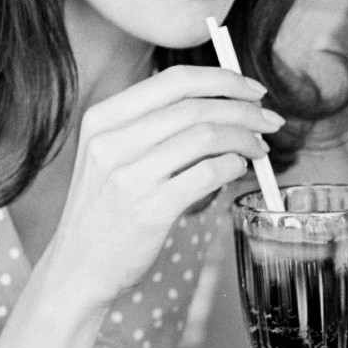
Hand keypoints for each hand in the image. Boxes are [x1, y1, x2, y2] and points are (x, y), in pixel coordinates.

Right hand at [41, 65, 275, 309]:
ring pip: (207, 137)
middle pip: (196, 106)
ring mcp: (128, 177)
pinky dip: (233, 167)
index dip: (223, 79)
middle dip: (245, 110)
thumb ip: (155, 124)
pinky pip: (207, 174)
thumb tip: (225, 102)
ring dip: (245, 140)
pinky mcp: (148, 211)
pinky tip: (238, 170)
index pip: (175, 80)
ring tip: (259, 150)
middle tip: (270, 121)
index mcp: (103, 118)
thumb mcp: (111, 154)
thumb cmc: (106, 208)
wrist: (78, 268)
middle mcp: (111, 142)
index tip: (253, 90)